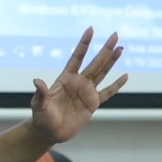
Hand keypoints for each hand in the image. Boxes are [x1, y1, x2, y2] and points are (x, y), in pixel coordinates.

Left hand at [28, 28, 127, 145]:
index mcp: (66, 78)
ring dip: (112, 61)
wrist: (49, 132)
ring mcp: (87, 92)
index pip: (77, 57)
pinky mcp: (92, 104)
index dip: (84, 44)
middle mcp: (78, 82)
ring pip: (102, 73)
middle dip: (105, 49)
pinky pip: (107, 93)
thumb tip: (36, 81)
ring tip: (120, 48)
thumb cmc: (42, 117)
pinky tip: (125, 76)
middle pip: (95, 62)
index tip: (91, 29)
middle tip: (115, 34)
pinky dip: (116, 85)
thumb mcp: (39, 104)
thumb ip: (41, 93)